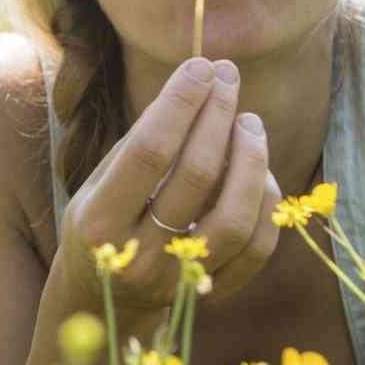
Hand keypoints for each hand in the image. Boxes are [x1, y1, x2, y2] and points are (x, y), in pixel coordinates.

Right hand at [58, 57, 283, 312]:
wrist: (102, 298)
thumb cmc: (103, 220)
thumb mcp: (99, 181)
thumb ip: (142, 141)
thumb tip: (196, 84)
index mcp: (99, 222)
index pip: (149, 152)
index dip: (180, 104)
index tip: (200, 66)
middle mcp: (137, 256)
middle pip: (195, 177)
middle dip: (216, 116)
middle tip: (227, 77)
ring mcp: (178, 280)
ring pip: (233, 217)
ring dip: (250, 159)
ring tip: (250, 122)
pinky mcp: (212, 294)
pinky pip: (256, 248)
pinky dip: (264, 203)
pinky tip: (259, 170)